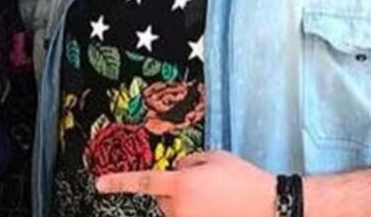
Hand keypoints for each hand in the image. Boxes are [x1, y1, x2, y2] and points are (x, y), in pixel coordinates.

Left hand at [95, 150, 276, 216]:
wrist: (270, 205)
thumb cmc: (244, 179)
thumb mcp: (215, 158)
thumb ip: (189, 162)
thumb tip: (177, 169)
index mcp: (182, 184)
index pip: (144, 182)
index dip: (119, 183)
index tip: (99, 184)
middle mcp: (181, 208)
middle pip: (162, 199)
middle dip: (174, 191)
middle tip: (204, 186)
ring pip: (175, 212)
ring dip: (186, 205)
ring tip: (216, 200)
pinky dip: (196, 211)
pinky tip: (216, 208)